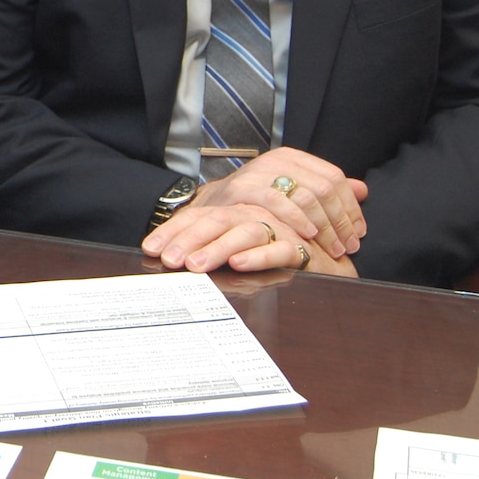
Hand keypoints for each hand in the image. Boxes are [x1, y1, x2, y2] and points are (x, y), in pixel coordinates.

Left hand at [142, 204, 358, 277]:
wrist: (328, 257)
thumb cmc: (277, 248)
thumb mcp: (237, 244)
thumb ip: (209, 245)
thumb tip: (167, 254)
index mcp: (234, 212)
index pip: (199, 217)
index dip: (174, 231)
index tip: (151, 248)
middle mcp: (252, 215)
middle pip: (215, 221)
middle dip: (189, 239)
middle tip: (169, 259)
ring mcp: (276, 228)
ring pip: (242, 233)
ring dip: (217, 249)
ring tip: (196, 266)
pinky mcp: (300, 245)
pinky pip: (278, 249)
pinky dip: (258, 256)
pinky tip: (239, 264)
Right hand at [188, 147, 367, 258]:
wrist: (213, 206)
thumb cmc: (256, 203)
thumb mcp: (291, 190)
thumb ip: (325, 189)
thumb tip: (363, 190)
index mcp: (293, 157)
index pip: (334, 177)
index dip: (351, 207)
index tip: (358, 232)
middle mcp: (277, 160)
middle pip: (324, 188)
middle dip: (341, 221)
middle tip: (348, 246)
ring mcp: (259, 173)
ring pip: (306, 195)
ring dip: (325, 226)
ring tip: (333, 247)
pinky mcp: (243, 188)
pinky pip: (277, 202)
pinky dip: (297, 219)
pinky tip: (308, 235)